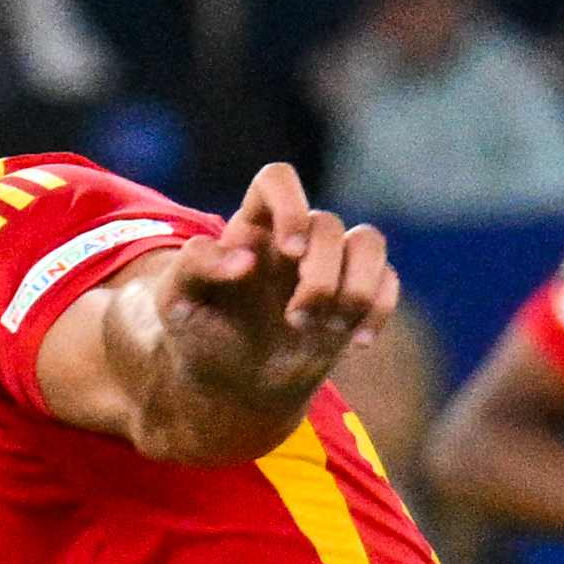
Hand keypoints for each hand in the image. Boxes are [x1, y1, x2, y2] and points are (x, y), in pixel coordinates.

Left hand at [162, 162, 398, 443]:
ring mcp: (329, 264)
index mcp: (251, 226)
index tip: (289, 251)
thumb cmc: (199, 334)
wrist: (229, 384)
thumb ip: (194, 267)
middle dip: (320, 277)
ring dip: (357, 287)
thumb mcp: (175, 302)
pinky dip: (379, 309)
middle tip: (295, 320)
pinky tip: (355, 343)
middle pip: (328, 224)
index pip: (278, 179)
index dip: (291, 205)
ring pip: (369, 241)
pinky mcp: (354, 294)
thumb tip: (244, 259)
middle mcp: (294, 237)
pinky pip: (388, 280)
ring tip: (326, 328)